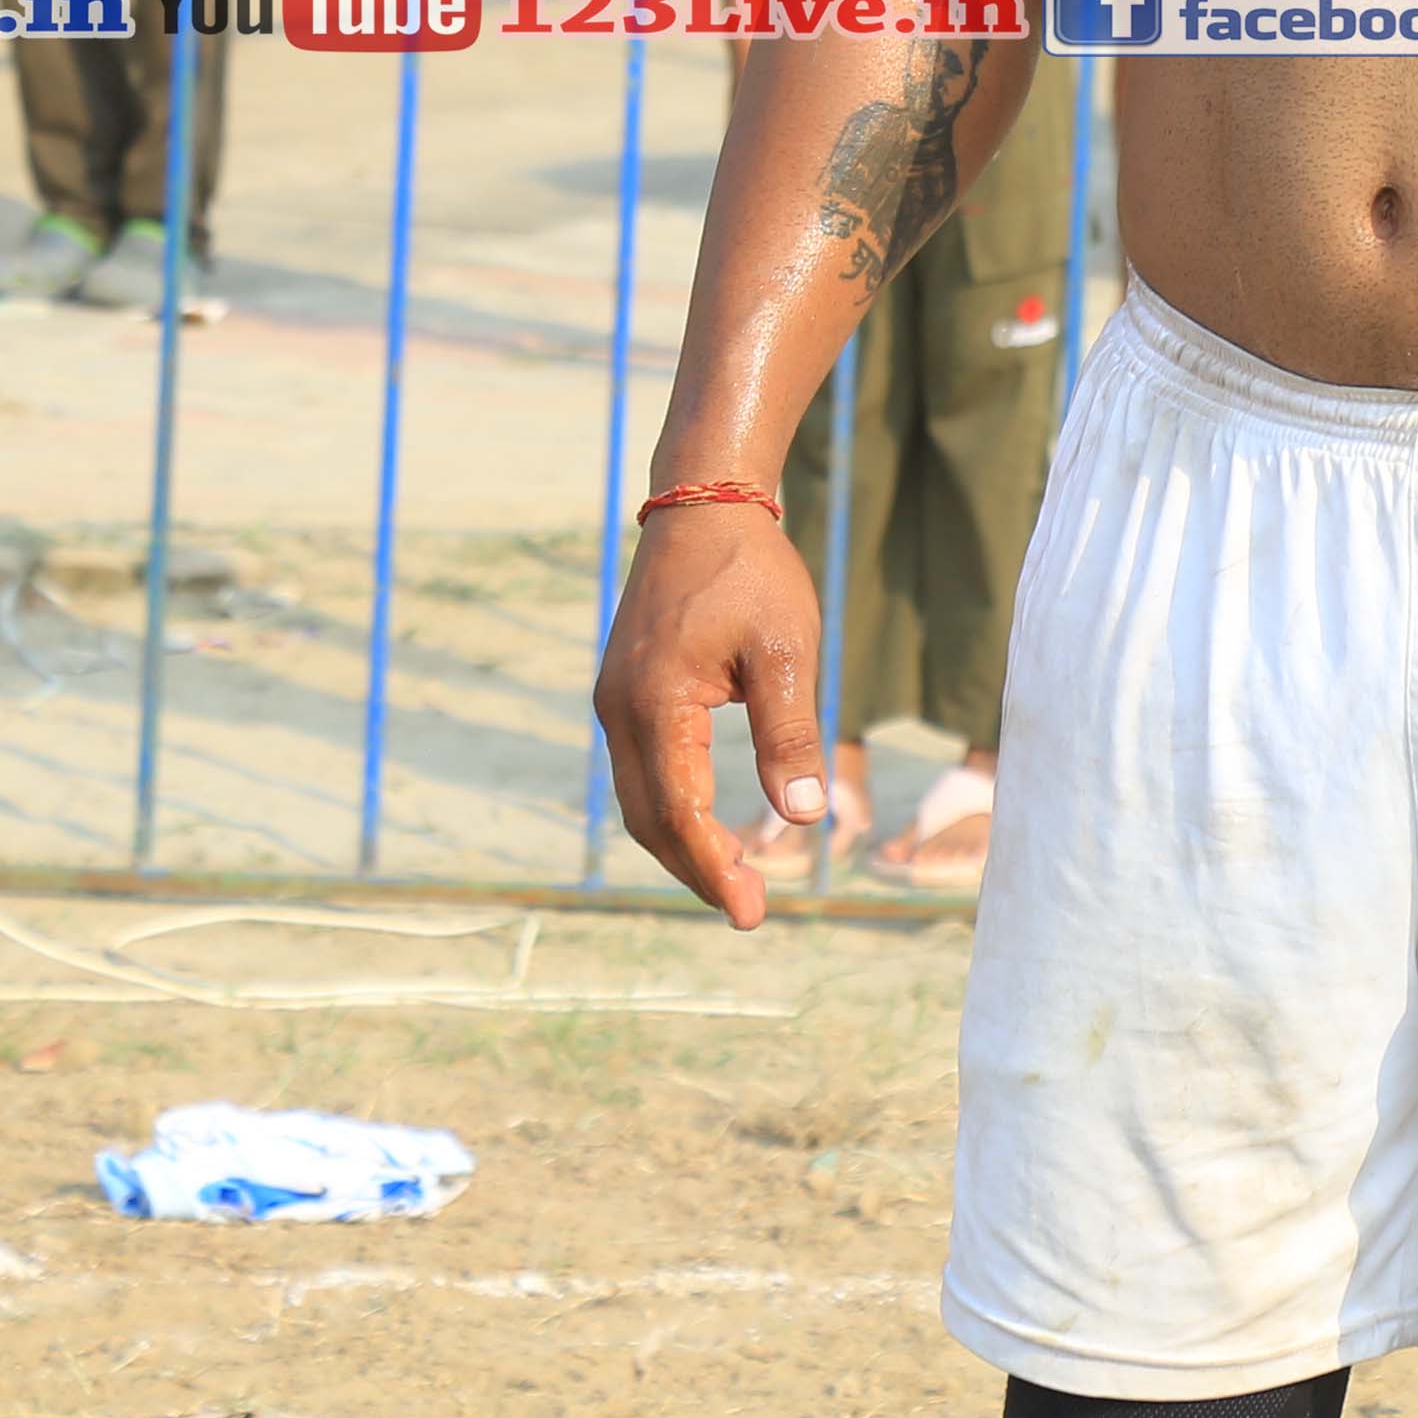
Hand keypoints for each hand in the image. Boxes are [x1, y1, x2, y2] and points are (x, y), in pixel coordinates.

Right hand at [592, 499, 831, 929]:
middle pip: (649, 819)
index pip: (679, 813)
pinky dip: (672, 808)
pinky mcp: (624, 692)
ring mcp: (614, 701)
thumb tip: (803, 817)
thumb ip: (789, 734)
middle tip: (749, 909)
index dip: (713, 868)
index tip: (750, 912)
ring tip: (735, 876)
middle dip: (697, 868)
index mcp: (655, 705)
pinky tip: (710, 822)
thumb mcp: (784, 651)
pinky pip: (641, 770)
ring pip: (640, 799)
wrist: (705, 505)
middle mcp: (620, 711)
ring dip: (682, 843)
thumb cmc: (751, 573)